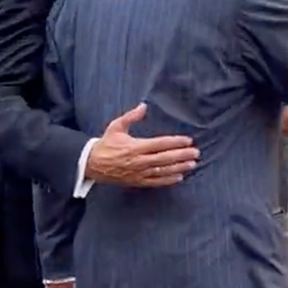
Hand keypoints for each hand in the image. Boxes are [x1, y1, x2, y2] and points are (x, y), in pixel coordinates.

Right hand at [84, 103, 198, 186]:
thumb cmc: (106, 144)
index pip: (160, 144)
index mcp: (135, 146)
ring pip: (162, 171)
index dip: (175, 142)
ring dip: (179, 168)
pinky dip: (168, 180)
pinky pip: (155, 182)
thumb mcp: (116, 126)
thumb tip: (144, 106)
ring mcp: (138, 172)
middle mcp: (138, 160)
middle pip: (165, 158)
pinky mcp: (136, 181)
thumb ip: (131, 116)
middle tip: (196, 153)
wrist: (91, 164)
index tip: (188, 140)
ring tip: (192, 164)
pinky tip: (179, 177)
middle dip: (182, 155)